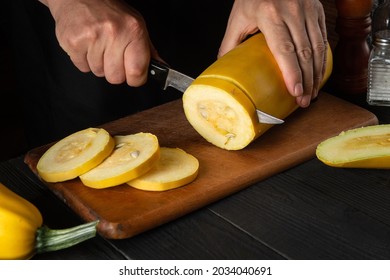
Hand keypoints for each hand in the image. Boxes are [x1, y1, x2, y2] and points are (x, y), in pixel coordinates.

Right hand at [41, 0, 159, 85]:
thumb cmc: (110, 12)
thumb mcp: (136, 26)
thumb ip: (149, 50)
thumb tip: (162, 69)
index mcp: (134, 31)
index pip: (137, 72)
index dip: (135, 79)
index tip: (134, 75)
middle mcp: (114, 33)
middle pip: (116, 78)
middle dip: (115, 70)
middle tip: (112, 54)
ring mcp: (92, 37)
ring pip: (99, 73)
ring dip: (99, 64)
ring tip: (98, 45)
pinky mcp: (74, 42)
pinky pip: (83, 67)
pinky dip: (84, 60)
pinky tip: (87, 45)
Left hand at [219, 0, 327, 107]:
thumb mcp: (237, 17)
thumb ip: (230, 43)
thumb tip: (223, 68)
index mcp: (269, 14)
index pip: (284, 49)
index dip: (292, 73)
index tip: (295, 92)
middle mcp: (293, 11)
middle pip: (304, 53)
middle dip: (307, 80)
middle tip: (303, 100)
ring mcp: (308, 9)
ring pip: (318, 47)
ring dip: (317, 73)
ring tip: (312, 93)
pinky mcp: (317, 10)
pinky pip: (323, 38)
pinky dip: (323, 59)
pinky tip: (318, 74)